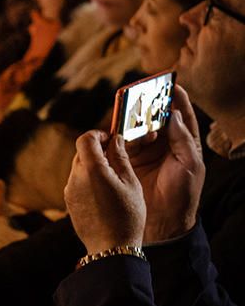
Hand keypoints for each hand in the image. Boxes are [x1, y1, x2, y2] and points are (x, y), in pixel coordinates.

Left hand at [65, 131, 145, 253]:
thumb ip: (120, 158)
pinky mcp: (69, 202)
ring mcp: (69, 190)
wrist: (111, 248)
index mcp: (92, 170)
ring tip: (113, 176)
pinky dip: (88, 179)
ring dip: (93, 165)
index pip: (85, 139)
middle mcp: (75, 178)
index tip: (110, 139)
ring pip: (78, 167)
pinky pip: (77, 182)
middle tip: (116, 155)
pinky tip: (104, 191)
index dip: (97, 135)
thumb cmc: (127, 216)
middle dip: (97, 150)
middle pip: (81, 152)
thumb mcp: (131, 183)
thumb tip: (115, 140)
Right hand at [125, 86, 204, 242]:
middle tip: (141, 90)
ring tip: (127, 109)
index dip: (176, 97)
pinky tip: (116, 128)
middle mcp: (165, 146)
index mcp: (185, 145)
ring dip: (133, 119)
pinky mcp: (128, 162)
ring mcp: (145, 153)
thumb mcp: (190, 166)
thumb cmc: (183, 196)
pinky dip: (119, 135)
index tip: (169, 81)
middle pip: (156, 118)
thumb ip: (182, 139)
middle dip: (149, 103)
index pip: (181, 115)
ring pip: (138, 128)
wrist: (163, 224)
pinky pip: (122, 143)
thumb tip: (173, 114)